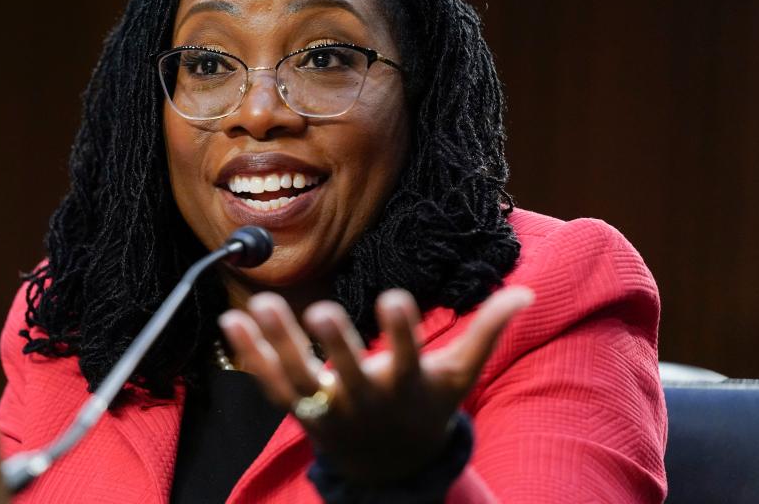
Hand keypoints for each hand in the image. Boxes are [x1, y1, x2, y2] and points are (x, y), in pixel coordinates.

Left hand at [218, 286, 533, 484]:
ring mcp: (328, 406)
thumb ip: (487, 330)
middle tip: (324, 311)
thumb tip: (525, 292)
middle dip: (336, 345)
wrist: (390, 465)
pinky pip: (270, 382)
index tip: (397, 298)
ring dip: (278, 342)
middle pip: (348, 372)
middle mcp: (365, 399)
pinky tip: (233, 321)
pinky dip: (251, 354)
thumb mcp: (460, 375)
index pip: (408, 357)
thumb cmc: (427, 408)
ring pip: (299, 376)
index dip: (402, 331)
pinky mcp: (300, 408)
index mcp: (407, 386)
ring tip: (261, 304)